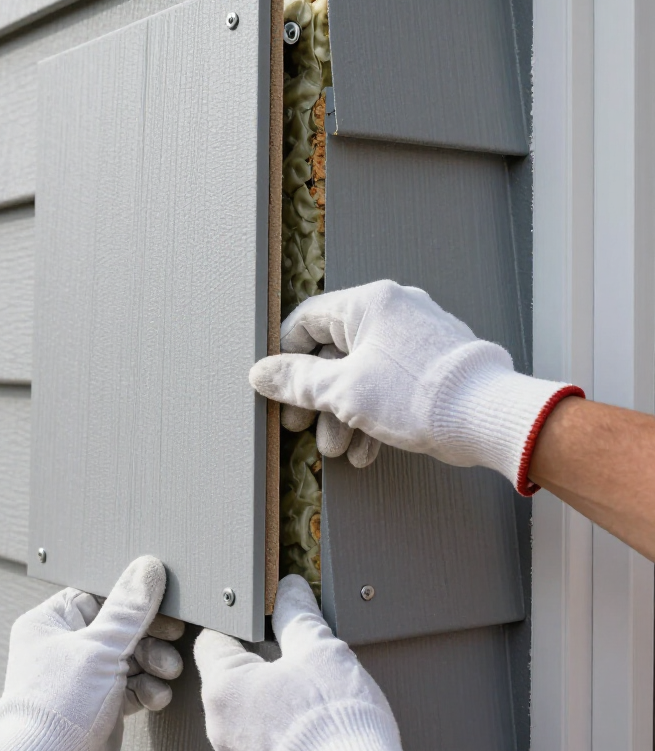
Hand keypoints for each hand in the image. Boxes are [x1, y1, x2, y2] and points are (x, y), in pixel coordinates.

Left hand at [0, 557, 183, 750]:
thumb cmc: (58, 705)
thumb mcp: (100, 647)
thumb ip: (130, 609)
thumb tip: (148, 568)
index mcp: (52, 621)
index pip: (100, 594)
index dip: (134, 598)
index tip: (164, 600)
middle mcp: (66, 646)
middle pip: (120, 626)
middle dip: (151, 634)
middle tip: (175, 635)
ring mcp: (84, 676)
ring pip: (131, 656)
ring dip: (154, 662)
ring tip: (167, 671)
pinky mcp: (100, 704)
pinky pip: (132, 686)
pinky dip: (147, 689)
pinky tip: (156, 695)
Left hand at [194, 575, 430, 750]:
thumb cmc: (334, 721)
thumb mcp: (319, 649)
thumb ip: (298, 614)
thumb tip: (290, 590)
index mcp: (223, 685)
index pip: (211, 639)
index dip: (238, 625)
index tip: (262, 621)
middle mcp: (218, 726)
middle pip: (229, 678)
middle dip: (259, 665)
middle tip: (295, 660)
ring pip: (245, 715)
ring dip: (269, 704)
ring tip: (308, 699)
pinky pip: (260, 749)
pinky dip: (279, 737)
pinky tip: (311, 732)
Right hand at [250, 280, 582, 493]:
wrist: (489, 418)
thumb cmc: (419, 395)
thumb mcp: (342, 391)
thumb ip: (297, 381)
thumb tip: (262, 373)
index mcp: (370, 303)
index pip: (307, 319)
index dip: (286, 357)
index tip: (279, 388)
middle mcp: (395, 310)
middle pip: (334, 350)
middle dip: (316, 397)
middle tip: (302, 425)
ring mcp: (417, 335)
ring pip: (362, 372)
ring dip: (343, 413)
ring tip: (338, 448)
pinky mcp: (434, 362)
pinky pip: (390, 382)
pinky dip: (373, 411)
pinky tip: (367, 447)